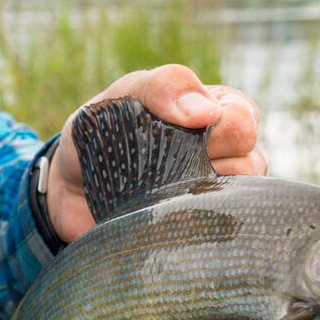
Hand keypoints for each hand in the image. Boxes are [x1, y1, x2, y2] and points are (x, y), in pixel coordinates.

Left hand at [47, 64, 264, 243]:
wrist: (69, 193)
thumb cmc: (98, 136)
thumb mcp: (119, 97)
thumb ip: (159, 88)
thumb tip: (207, 111)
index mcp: (211, 112)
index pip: (244, 116)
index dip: (221, 123)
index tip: (184, 130)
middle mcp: (224, 154)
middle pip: (250, 155)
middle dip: (211, 155)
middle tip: (167, 162)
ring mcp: (216, 194)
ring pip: (244, 193)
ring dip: (202, 192)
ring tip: (162, 191)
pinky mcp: (202, 231)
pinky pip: (224, 229)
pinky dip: (198, 223)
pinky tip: (169, 218)